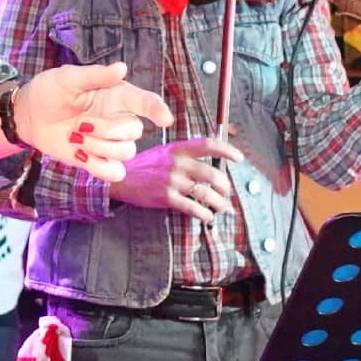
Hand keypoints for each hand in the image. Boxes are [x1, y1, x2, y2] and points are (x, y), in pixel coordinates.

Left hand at [15, 62, 174, 182]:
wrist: (29, 116)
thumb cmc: (49, 91)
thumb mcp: (67, 78)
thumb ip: (95, 75)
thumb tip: (121, 68)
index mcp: (116, 95)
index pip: (145, 102)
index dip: (158, 110)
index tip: (164, 119)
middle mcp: (118, 118)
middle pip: (135, 131)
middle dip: (107, 130)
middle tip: (79, 125)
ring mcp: (110, 141)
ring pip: (127, 153)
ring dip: (98, 147)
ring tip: (75, 138)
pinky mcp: (98, 161)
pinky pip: (115, 173)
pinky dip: (99, 167)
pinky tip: (81, 156)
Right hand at [109, 137, 245, 221]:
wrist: (121, 179)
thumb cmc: (145, 166)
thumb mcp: (164, 153)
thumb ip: (185, 156)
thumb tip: (210, 166)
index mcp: (178, 148)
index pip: (208, 144)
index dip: (227, 150)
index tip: (238, 158)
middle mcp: (177, 163)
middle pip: (212, 174)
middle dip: (225, 186)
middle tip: (226, 192)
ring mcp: (172, 181)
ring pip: (206, 193)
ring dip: (219, 203)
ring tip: (221, 207)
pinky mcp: (166, 197)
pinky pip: (193, 208)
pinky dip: (205, 214)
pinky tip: (207, 216)